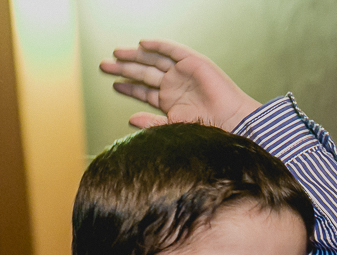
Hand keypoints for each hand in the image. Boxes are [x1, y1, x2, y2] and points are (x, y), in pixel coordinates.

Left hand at [99, 40, 259, 131]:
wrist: (231, 120)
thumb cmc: (208, 128)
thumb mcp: (174, 126)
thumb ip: (151, 123)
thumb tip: (130, 119)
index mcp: (170, 101)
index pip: (144, 91)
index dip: (128, 87)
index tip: (114, 84)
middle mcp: (175, 85)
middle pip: (144, 72)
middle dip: (124, 68)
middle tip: (104, 65)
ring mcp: (184, 73)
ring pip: (154, 60)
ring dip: (135, 55)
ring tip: (116, 53)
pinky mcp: (193, 62)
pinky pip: (172, 50)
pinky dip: (158, 45)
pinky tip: (142, 44)